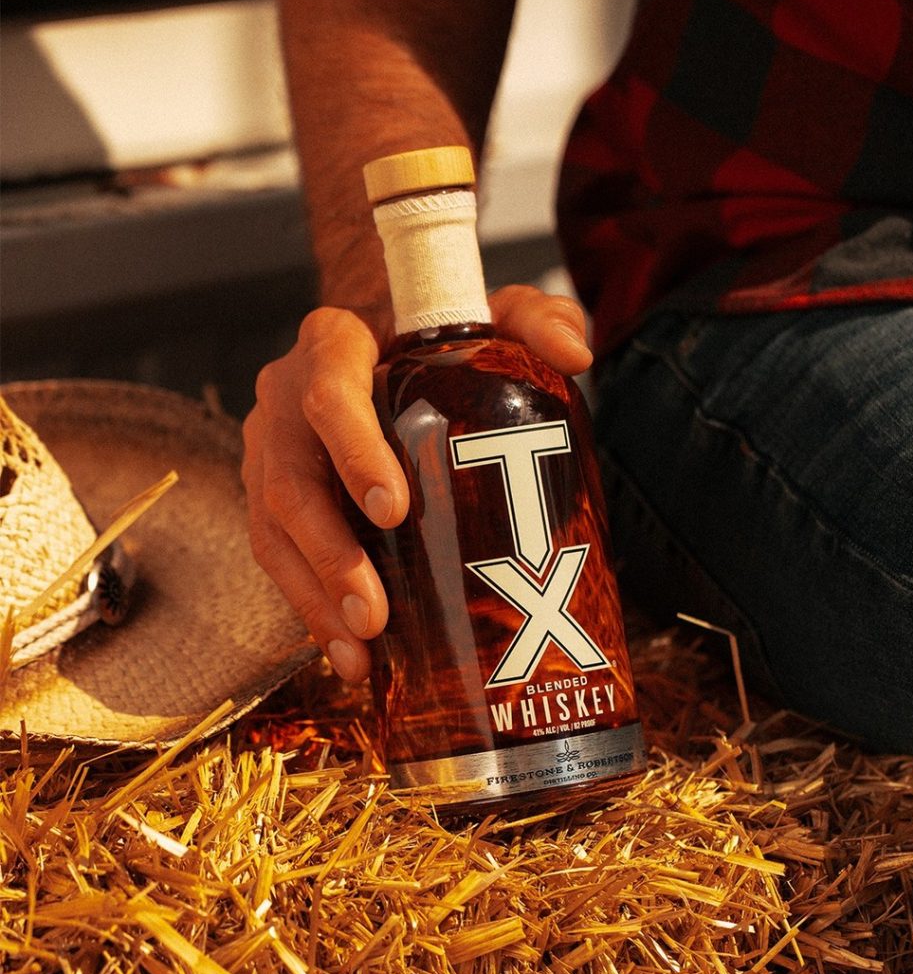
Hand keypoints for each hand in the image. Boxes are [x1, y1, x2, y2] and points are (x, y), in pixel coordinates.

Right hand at [241, 285, 591, 684]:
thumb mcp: (489, 314)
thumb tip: (577, 354)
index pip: (329, 393)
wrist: (381, 351)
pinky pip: (280, 559)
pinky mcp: (275, 502)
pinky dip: (311, 610)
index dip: (353, 450)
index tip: (396, 508)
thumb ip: (536, 318)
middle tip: (373, 613)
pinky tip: (351, 658)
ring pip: (275, 533)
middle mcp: (286, 404)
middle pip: (290, 483)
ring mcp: (273, 456)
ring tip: (360, 653)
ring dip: (314, 598)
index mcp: (330, 348)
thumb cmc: (434, 338)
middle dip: (330, 554)